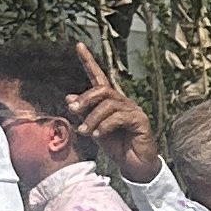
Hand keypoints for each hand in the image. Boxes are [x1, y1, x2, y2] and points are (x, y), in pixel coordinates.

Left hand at [64, 46, 159, 185]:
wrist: (135, 166)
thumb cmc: (117, 147)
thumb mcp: (94, 129)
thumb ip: (84, 114)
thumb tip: (69, 97)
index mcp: (110, 102)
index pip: (98, 77)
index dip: (88, 61)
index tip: (78, 45)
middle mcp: (123, 102)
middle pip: (102, 89)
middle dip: (85, 99)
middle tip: (73, 111)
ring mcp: (133, 110)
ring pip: (107, 104)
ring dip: (92, 118)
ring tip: (86, 133)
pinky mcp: (140, 121)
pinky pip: (118, 117)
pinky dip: (104, 126)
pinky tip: (99, 135)